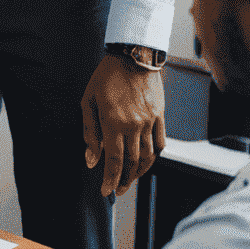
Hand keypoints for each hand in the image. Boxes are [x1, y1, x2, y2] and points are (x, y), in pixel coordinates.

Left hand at [81, 54, 165, 196]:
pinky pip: (160, 143)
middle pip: (132, 162)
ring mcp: (150, 122)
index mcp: (114, 122)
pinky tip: (146, 162)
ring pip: (148, 156)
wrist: (133, 57)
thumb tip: (91, 159)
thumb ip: (90, 132)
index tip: (106, 191)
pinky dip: (154, 157)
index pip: (114, 160)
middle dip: (124, 180)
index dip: (110, 178)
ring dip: (139, 172)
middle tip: (118, 190)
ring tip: (131, 180)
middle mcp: (134, 125)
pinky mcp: (160, 116)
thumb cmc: (106, 77)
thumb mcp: (88, 102)